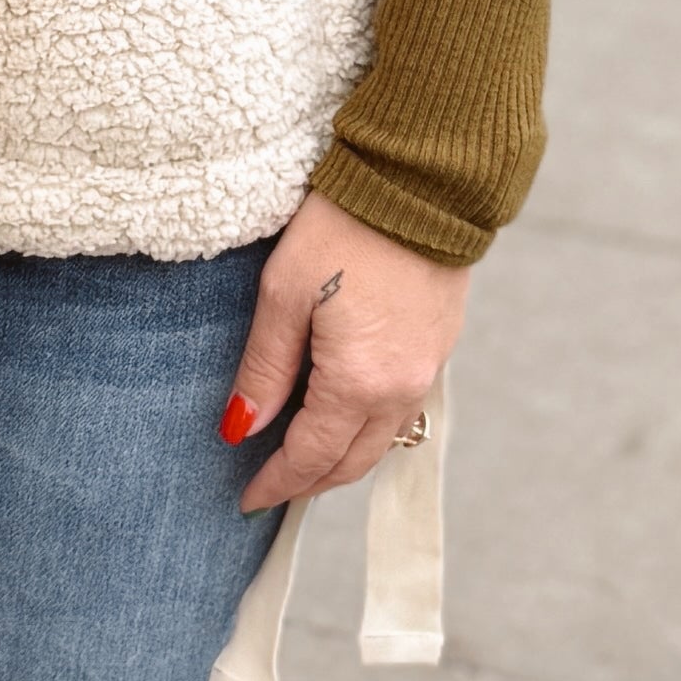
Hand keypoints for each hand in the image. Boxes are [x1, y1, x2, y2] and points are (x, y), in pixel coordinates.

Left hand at [222, 190, 466, 513]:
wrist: (423, 181)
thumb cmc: (344, 227)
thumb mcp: (283, 294)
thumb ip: (264, 368)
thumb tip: (240, 428)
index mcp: (360, 382)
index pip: (312, 456)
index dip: (278, 482)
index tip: (248, 499)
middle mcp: (402, 387)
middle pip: (353, 461)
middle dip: (311, 481)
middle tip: (274, 488)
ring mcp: (428, 368)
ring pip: (382, 439)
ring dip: (342, 457)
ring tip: (304, 458)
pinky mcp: (440, 344)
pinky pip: (403, 407)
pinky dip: (369, 426)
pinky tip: (343, 414)